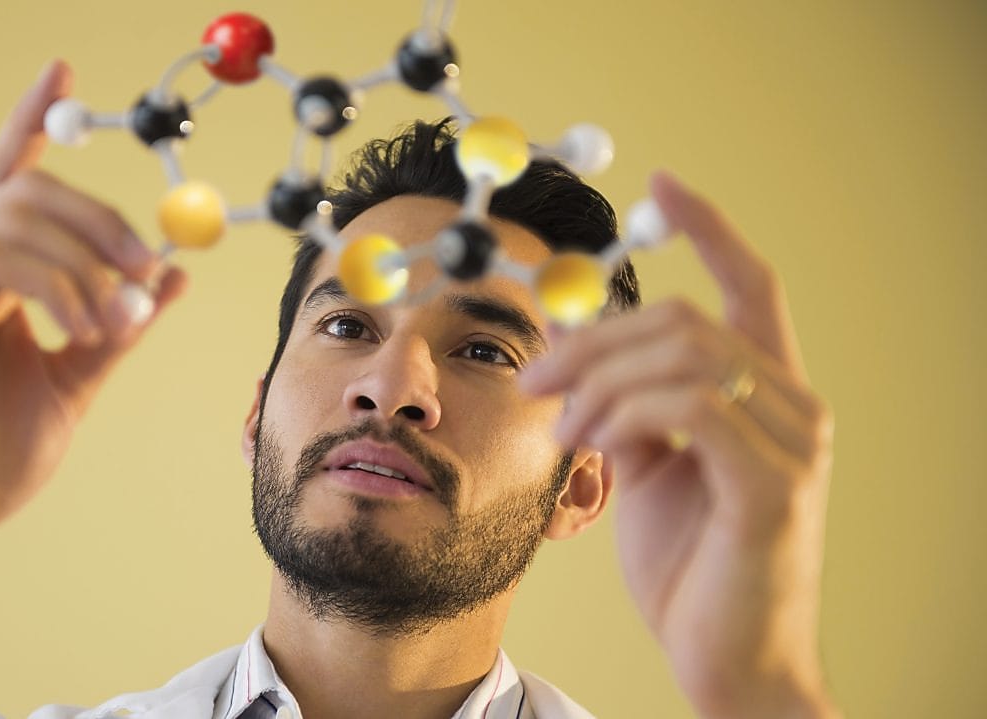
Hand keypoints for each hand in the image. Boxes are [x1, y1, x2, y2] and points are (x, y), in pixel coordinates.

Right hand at [0, 60, 186, 685]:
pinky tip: (81, 326)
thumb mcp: (77, 381)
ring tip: (115, 324)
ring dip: (87, 262)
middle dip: (100, 216)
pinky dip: (57, 285)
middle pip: (25, 187)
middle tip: (148, 265)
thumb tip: (173, 275)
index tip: (63, 69)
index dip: (32, 121)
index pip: (8, 178)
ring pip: (15, 217)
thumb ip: (118, 326)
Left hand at [520, 173, 839, 717]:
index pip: (749, 285)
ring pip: (684, 352)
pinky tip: (593, 443)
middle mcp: (794, 404)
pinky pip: (690, 406)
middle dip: (594, 339)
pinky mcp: (774, 483)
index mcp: (766, 393)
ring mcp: (793, 442)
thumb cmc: (688, 565)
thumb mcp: (645, 468)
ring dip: (599, 380)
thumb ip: (625, 405)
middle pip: (686, 317)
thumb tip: (577, 355)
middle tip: (535, 379)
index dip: (709, 227)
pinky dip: (624, 412)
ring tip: (562, 429)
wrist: (723, 657)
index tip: (662, 185)